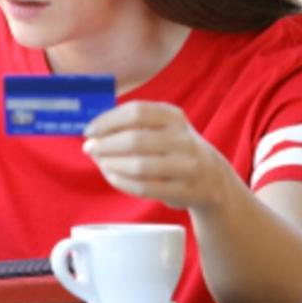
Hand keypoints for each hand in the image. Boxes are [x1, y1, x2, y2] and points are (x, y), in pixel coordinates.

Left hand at [82, 101, 230, 210]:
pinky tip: (112, 177)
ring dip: (112, 164)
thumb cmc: (173, 148)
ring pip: (140, 166)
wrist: (212, 177)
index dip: (108, 120)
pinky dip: (123, 182)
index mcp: (174, 117)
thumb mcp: (161, 127)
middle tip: (90, 149)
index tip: (89, 131)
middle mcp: (183, 139)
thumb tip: (92, 135)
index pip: (136, 112)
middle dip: (106, 144)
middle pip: (135, 139)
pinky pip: (145, 188)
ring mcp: (187, 166)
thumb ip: (131, 126)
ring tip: (101, 163)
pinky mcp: (185, 190)